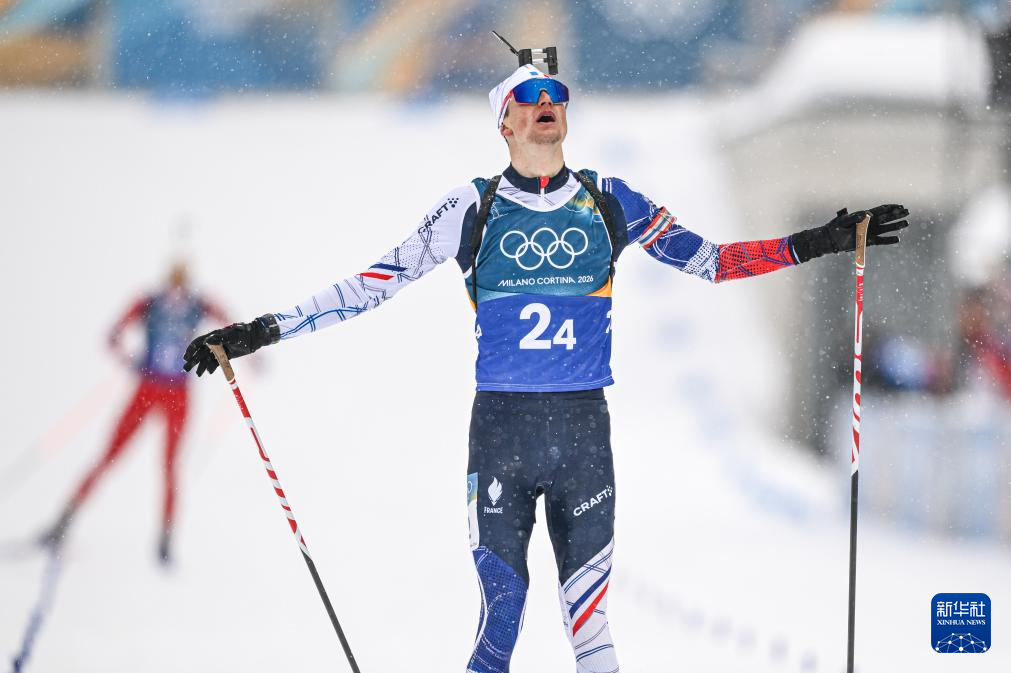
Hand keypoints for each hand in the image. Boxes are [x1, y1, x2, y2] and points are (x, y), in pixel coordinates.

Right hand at [183, 314, 278, 376]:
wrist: (254, 338)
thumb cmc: (243, 334)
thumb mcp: (232, 336)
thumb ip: (220, 338)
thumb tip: (208, 341)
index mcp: (214, 336)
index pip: (199, 343)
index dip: (191, 349)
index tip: (186, 357)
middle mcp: (215, 343)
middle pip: (201, 353)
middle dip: (194, 360)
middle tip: (186, 368)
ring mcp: (220, 350)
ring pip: (208, 359)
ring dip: (202, 366)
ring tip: (198, 374)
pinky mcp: (226, 356)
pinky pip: (216, 363)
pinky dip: (212, 367)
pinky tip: (209, 372)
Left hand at [792, 204, 908, 261]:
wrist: (831, 240)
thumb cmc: (836, 227)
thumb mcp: (844, 220)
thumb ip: (855, 217)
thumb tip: (867, 214)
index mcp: (864, 216)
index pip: (880, 210)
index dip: (890, 207)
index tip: (900, 205)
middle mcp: (870, 223)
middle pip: (886, 218)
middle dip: (897, 214)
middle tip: (907, 211)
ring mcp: (870, 232)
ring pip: (886, 228)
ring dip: (896, 226)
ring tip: (906, 223)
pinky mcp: (868, 242)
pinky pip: (881, 240)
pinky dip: (889, 240)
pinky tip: (898, 239)